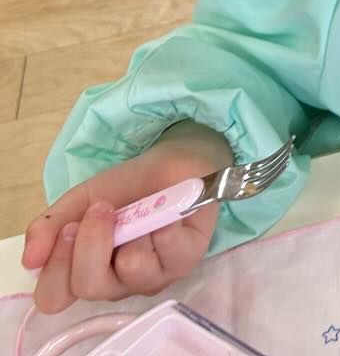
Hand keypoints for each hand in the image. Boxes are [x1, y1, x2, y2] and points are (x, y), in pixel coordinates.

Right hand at [22, 124, 231, 313]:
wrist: (170, 164)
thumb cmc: (124, 190)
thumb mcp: (79, 201)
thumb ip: (49, 227)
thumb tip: (30, 260)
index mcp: (83, 273)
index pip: (53, 297)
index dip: (56, 266)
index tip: (69, 227)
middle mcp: (115, 283)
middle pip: (89, 286)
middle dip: (92, 241)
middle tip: (102, 209)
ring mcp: (152, 276)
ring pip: (132, 270)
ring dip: (133, 230)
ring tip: (142, 211)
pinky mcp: (186, 262)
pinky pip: (170, 251)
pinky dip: (166, 223)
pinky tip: (169, 212)